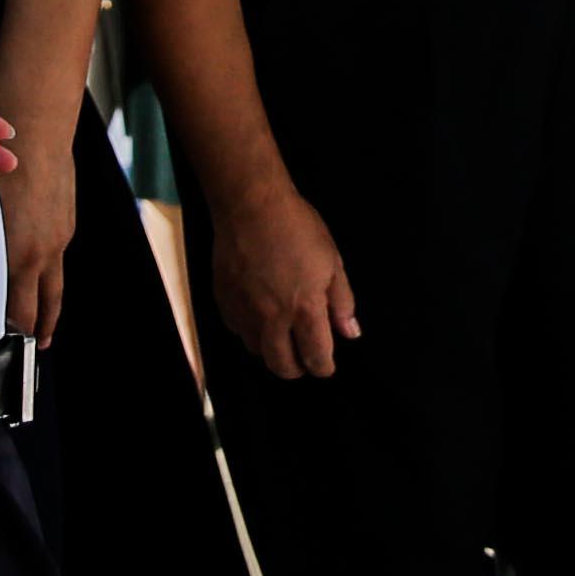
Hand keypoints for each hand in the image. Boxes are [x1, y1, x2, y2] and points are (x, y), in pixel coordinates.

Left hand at [0, 104, 80, 342]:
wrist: (35, 134)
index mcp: (17, 254)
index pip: (16, 308)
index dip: (9, 327)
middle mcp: (42, 252)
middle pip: (43, 306)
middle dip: (37, 330)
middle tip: (33, 348)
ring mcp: (58, 238)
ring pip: (56, 285)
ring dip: (50, 308)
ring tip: (44, 328)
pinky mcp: (66, 223)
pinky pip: (57, 257)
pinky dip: (49, 272)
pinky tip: (39, 274)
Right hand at [213, 179, 360, 381]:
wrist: (251, 206)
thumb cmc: (297, 228)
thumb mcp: (332, 261)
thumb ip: (341, 302)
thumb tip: (350, 332)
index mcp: (305, 309)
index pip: (315, 356)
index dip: (323, 367)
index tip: (326, 365)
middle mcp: (272, 319)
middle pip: (282, 366)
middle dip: (297, 369)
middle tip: (304, 357)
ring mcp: (245, 312)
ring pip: (257, 351)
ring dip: (272, 350)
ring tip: (282, 333)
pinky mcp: (224, 302)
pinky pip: (238, 331)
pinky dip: (251, 331)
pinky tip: (259, 315)